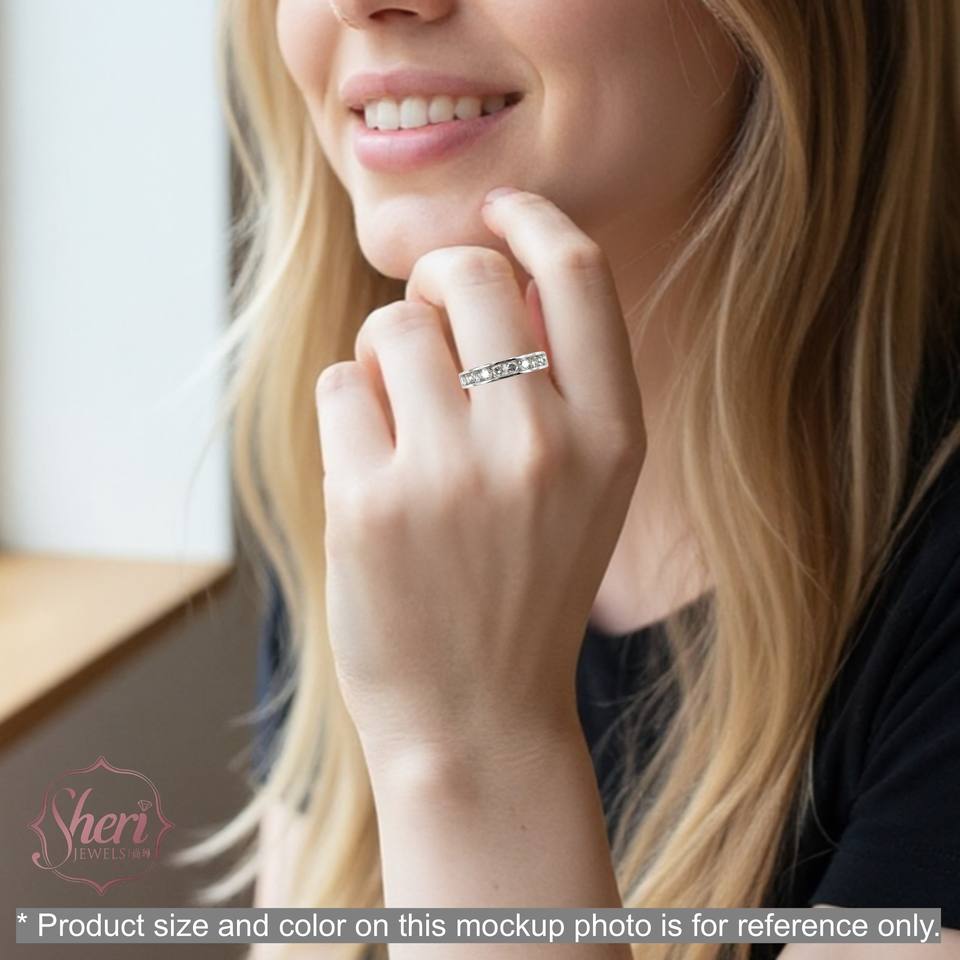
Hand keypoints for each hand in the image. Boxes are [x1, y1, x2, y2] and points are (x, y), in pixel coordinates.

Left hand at [314, 189, 645, 767]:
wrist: (477, 718)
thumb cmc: (527, 593)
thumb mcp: (589, 491)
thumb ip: (563, 383)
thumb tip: (492, 269)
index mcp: (614, 436)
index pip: (580, 272)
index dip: (530, 219)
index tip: (496, 211)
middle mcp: (542, 443)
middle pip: (471, 275)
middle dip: (437, 275)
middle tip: (426, 312)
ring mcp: (453, 474)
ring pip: (392, 327)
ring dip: (384, 353)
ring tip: (398, 414)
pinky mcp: (370, 503)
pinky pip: (342, 385)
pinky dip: (350, 407)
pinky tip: (371, 465)